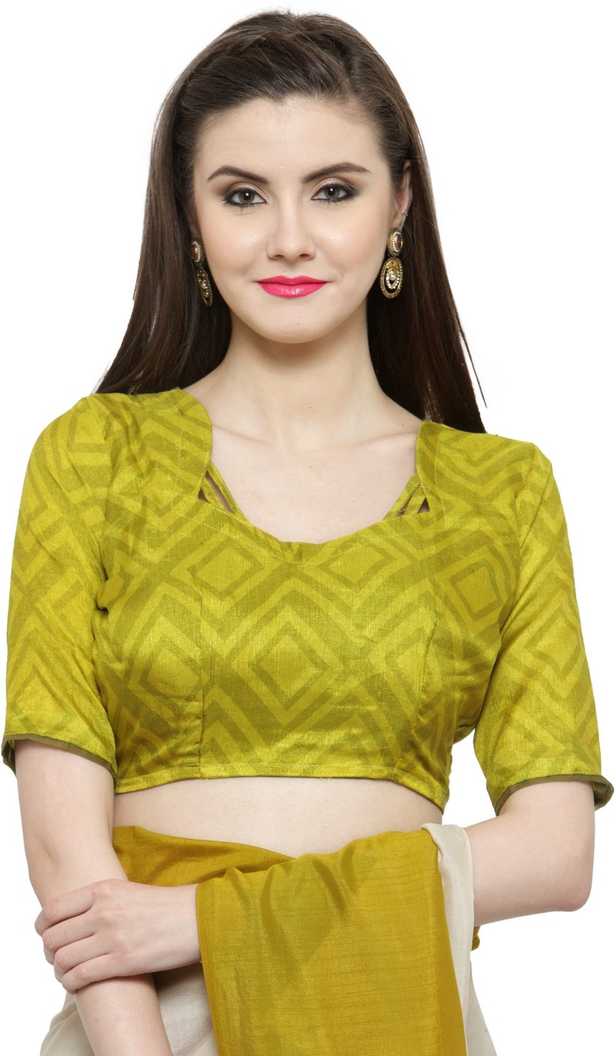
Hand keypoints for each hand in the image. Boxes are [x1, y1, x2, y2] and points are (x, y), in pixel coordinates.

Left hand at [34, 879, 200, 992]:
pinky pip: (81, 976)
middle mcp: (103, 911)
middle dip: (50, 951)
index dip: (43, 927)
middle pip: (54, 937)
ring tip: (66, 972)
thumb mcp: (126, 889)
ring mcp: (112, 937)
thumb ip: (99, 899)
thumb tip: (72, 917)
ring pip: (64, 959)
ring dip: (60, 969)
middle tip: (57, 957)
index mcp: (103, 890)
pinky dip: (71, 982)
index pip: (53, 910)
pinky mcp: (123, 961)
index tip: (47, 935)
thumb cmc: (163, 905)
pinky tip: (76, 982)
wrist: (197, 918)